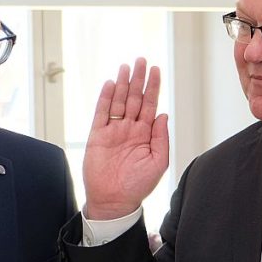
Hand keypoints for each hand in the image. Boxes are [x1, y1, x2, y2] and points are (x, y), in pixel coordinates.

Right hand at [82, 58, 169, 219]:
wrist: (114, 201)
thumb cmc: (137, 186)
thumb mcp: (158, 162)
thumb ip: (161, 138)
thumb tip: (163, 115)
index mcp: (146, 134)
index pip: (151, 105)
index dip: (153, 87)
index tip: (156, 71)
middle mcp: (130, 129)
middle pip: (135, 98)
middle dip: (138, 79)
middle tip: (141, 60)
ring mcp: (113, 131)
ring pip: (119, 101)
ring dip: (123, 84)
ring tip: (126, 67)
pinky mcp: (98, 135)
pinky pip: (102, 112)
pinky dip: (106, 98)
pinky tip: (111, 85)